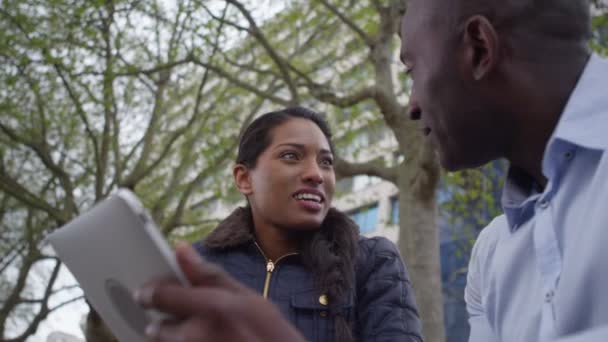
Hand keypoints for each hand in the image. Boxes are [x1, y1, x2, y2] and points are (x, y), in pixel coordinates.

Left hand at [134, 241, 304, 341]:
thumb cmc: (270, 333)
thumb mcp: (247, 297)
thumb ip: (210, 274)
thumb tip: (181, 249)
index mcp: (211, 308)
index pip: (160, 295)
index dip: (149, 292)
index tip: (146, 291)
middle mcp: (196, 335)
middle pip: (157, 328)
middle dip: (163, 322)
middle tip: (177, 318)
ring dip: (172, 339)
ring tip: (195, 335)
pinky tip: (202, 341)